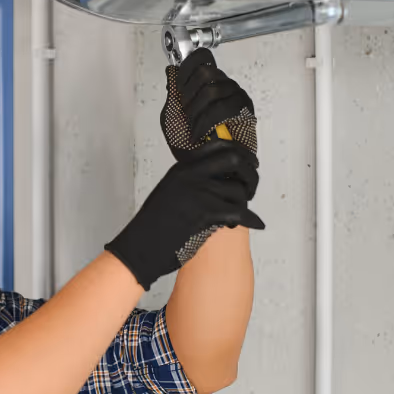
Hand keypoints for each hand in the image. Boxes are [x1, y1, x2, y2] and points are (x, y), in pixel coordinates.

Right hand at [104, 140, 262, 289]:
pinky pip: (238, 212)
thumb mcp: (169, 192)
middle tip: (252, 186)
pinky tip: (253, 223)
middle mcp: (191, 175)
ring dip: (244, 204)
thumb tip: (218, 182)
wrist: (140, 246)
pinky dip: (249, 219)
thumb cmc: (153, 225)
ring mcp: (198, 192)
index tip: (249, 162)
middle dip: (250, 174)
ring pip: (238, 191)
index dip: (240, 153)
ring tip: (239, 214)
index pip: (218, 147)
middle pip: (235, 161)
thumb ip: (191, 182)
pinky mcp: (205, 213)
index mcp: (182, 168)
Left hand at [161, 47, 256, 159]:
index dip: (186, 69)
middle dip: (189, 95)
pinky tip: (199, 133)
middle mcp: (223, 85)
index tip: (178, 89)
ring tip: (192, 129)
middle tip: (184, 113)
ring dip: (196, 112)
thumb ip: (172, 94)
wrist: (205, 169)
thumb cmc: (191, 147)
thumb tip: (171, 69)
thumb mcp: (172, 118)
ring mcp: (236, 96)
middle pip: (205, 72)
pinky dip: (206, 122)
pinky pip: (225, 107)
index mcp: (207, 84)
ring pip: (213, 90)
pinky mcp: (246, 111)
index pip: (202, 57)